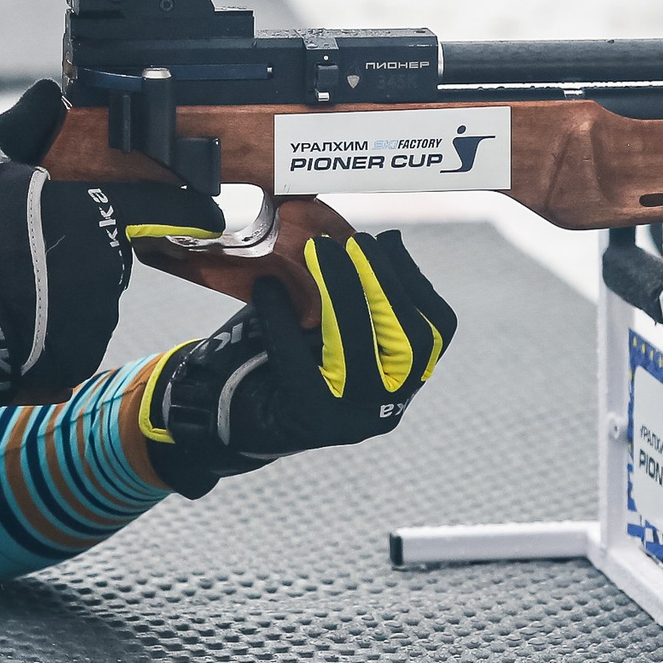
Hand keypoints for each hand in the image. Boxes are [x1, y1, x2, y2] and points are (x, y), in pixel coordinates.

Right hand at [0, 81, 220, 405]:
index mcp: (95, 214)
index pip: (160, 208)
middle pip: (111, 252)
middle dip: (83, 250)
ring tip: (20, 288)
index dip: (189, 210)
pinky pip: (79, 335)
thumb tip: (53, 92)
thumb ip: (25, 125)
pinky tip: (22, 319)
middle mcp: (109, 263)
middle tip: (34, 253)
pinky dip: (58, 328)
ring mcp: (99, 312)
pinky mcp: (83, 353)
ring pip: (95, 295)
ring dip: (69, 290)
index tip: (210, 214)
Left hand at [140, 230, 458, 496]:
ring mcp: (348, 419)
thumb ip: (358, 296)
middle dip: (386, 284)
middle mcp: (383, 407)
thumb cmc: (280, 362)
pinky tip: (267, 288)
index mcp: (399, 383)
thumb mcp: (327, 326)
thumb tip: (383, 242)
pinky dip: (281, 320)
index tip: (388, 241)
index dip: (415, 283)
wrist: (227, 416)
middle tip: (356, 242)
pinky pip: (298, 363)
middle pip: (409, 342)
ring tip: (319, 252)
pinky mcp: (306, 420)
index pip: (434, 333)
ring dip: (342, 293)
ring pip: (360, 351)